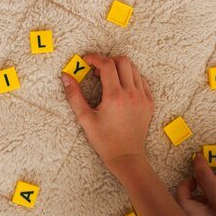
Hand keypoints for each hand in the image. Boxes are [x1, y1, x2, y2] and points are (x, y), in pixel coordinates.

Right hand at [62, 54, 153, 168]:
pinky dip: (130, 77)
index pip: (107, 64)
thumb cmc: (104, 140)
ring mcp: (142, 97)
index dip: (94, 58)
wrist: (126, 156)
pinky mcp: (149, 102)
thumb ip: (74, 95)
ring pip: (134, 68)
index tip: (85, 61)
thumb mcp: (85, 118)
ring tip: (108, 79)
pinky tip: (120, 87)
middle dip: (108, 60)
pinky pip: (141, 80)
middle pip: (122, 61)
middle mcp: (131, 93)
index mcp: (114, 96)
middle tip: (96, 71)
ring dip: (119, 68)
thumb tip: (66, 77)